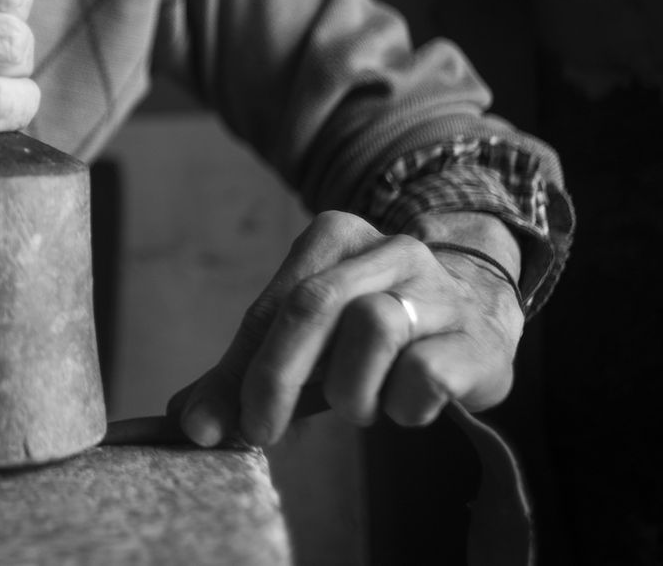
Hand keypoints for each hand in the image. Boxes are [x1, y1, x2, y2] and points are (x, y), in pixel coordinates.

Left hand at [168, 210, 524, 446]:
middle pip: (313, 305)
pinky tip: (405, 404)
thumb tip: (188, 421)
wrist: (480, 318)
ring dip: (350, 389)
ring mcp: (439, 289)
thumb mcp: (307, 345)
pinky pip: (425, 372)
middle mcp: (388, 249)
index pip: (273, 306)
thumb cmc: (372, 335)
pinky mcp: (478, 338)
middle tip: (260, 432)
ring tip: (358, 406)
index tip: (211, 424)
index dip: (240, 368)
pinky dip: (402, 403)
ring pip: (373, 327)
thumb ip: (245, 374)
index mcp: (335, 238)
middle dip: (276, 376)